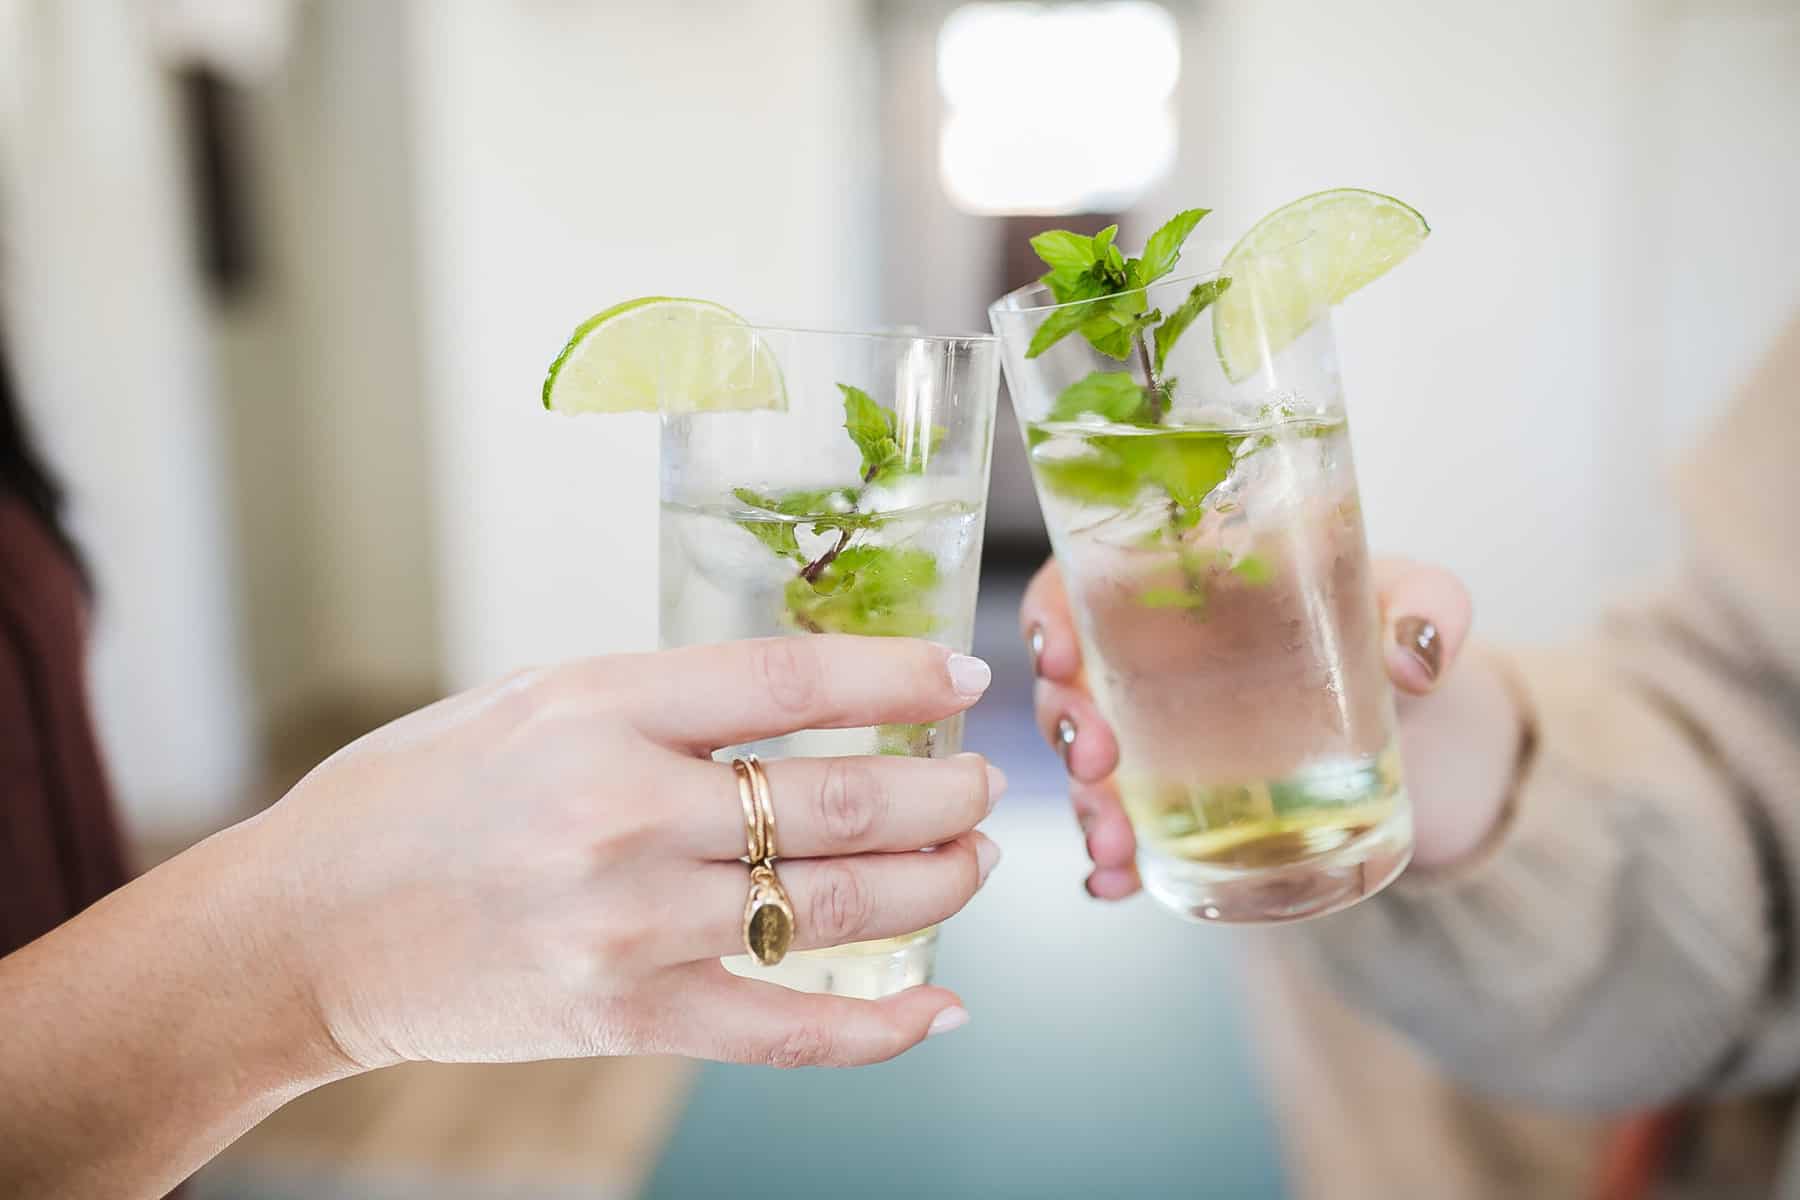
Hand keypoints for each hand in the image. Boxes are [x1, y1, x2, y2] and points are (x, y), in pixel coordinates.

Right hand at [232, 636, 1002, 1070]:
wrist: (305, 927)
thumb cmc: (416, 796)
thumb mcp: (531, 699)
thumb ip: (663, 698)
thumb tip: (803, 698)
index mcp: (600, 707)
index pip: (793, 682)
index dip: (901, 680)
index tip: (965, 683)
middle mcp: (625, 811)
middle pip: (841, 804)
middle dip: (946, 795)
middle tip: (985, 787)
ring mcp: (630, 924)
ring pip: (838, 908)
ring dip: (937, 886)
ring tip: (976, 861)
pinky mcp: (627, 1016)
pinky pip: (786, 1030)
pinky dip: (881, 1027)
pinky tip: (943, 1006)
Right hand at [1020, 557, 1520, 896]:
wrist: (1435, 738)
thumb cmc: (1400, 639)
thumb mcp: (1422, 602)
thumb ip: (1428, 609)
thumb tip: (1411, 659)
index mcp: (1185, 587)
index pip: (1085, 583)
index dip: (1051, 614)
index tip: (1059, 653)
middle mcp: (1156, 661)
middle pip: (1072, 683)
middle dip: (1066, 726)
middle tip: (1098, 761)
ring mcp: (1163, 739)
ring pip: (1090, 764)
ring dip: (1083, 804)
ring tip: (1111, 843)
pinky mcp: (1185, 806)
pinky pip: (1128, 828)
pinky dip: (1111, 859)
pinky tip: (1114, 882)